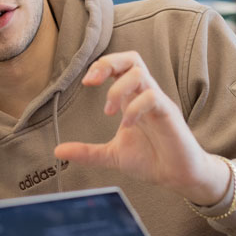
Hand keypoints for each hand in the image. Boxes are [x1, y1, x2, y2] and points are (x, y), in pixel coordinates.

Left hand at [54, 51, 230, 204]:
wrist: (178, 176)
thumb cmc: (151, 159)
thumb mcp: (112, 156)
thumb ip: (87, 152)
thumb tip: (58, 151)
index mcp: (131, 98)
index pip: (118, 65)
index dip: (100, 66)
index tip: (85, 83)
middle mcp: (145, 94)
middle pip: (131, 59)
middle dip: (108, 63)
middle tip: (91, 82)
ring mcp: (158, 102)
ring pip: (140, 73)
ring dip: (118, 88)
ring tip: (109, 111)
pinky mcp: (169, 114)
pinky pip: (152, 97)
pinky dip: (135, 107)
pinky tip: (127, 125)